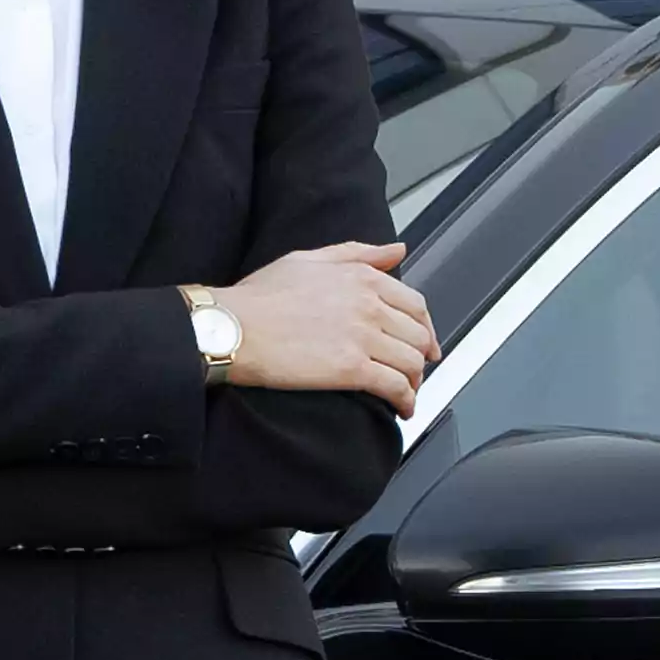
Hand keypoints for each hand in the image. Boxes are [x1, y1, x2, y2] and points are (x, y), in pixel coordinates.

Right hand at [199, 240, 435, 404]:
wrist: (234, 327)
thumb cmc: (260, 297)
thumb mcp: (309, 259)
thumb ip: (358, 254)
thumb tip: (395, 250)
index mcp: (362, 277)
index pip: (415, 303)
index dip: (425, 327)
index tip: (424, 340)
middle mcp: (369, 305)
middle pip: (418, 335)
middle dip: (421, 357)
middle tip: (415, 370)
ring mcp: (362, 337)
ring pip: (412, 362)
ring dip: (415, 382)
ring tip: (406, 392)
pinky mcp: (351, 369)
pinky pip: (395, 387)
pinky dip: (406, 400)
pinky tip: (402, 408)